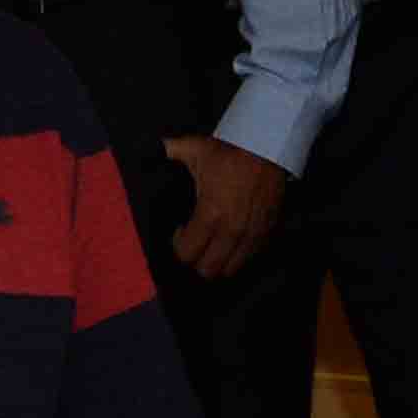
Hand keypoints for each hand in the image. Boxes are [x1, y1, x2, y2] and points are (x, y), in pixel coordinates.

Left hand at [160, 135, 287, 278]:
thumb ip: (168, 151)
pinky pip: (250, 258)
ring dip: (219, 262)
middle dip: (196, 260)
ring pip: (230, 269)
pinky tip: (233, 241)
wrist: (269, 148)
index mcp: (209, 216)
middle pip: (208, 270)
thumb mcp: (194, 149)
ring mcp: (251, 236)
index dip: (178, 246)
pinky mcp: (267, 233)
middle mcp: (231, 232)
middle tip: (195, 243)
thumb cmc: (229, 152)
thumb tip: (149, 149)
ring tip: (214, 245)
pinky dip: (239, 255)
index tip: (179, 232)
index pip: (187, 254)